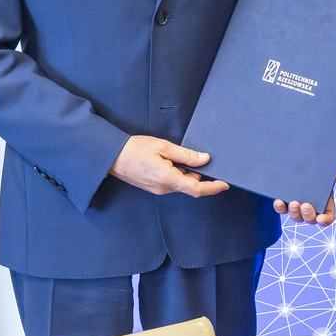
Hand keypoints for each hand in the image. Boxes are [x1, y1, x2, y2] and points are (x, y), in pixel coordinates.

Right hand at [109, 136, 229, 197]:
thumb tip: (204, 159)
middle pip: (190, 185)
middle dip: (198, 174)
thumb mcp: (163, 146)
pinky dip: (178, 174)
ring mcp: (158, 189)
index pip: (196, 188)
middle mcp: (164, 188)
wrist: (111, 157)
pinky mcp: (153, 187)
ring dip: (187, 172)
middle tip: (201, 157)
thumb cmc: (134, 149)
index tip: (224, 184)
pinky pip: (172, 183)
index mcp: (168, 179)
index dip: (213, 187)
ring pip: (181, 183)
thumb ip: (185, 154)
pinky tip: (172, 160)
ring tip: (180, 155)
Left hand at [275, 163, 335, 225]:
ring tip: (293, 203)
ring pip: (296, 216)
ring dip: (294, 213)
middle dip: (307, 215)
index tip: (320, 219)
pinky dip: (280, 208)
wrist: (304, 151)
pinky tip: (279, 201)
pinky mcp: (285, 198)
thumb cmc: (323, 161)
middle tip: (304, 206)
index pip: (327, 217)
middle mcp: (312, 205)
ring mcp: (298, 203)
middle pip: (310, 219)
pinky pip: (282, 209)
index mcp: (326, 201)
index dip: (325, 221)